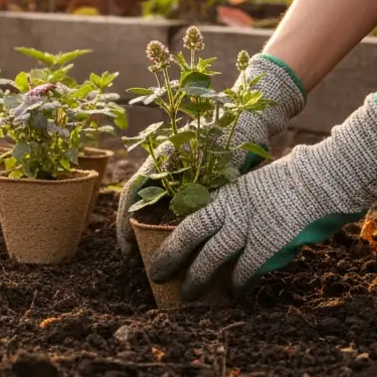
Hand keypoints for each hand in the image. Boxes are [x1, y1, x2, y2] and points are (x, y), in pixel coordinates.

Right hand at [116, 54, 306, 256]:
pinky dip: (172, 224)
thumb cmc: (234, 133)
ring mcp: (176, 172)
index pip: (132, 193)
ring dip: (152, 230)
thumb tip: (191, 226)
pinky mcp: (191, 178)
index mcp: (161, 157)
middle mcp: (163, 165)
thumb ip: (204, 190)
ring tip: (155, 257)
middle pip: (139, 202)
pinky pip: (174, 205)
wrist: (251, 115)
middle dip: (134, 233)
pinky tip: (178, 242)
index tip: (127, 250)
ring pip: (155, 206)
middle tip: (137, 261)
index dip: (124, 223)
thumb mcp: (218, 163)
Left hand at [148, 92, 376, 297]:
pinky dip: (237, 283)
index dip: (171, 234)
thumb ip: (239, 203)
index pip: (190, 215)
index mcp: (227, 191)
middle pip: (189, 235)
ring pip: (211, 256)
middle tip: (156, 276)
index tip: (155, 247)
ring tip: (186, 295)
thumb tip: (227, 224)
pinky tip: (232, 294)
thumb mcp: (257, 184)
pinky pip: (246, 268)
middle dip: (170, 257)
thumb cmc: (298, 178)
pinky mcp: (269, 241)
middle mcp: (231, 207)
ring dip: (196, 278)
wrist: (327, 176)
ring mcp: (249, 224)